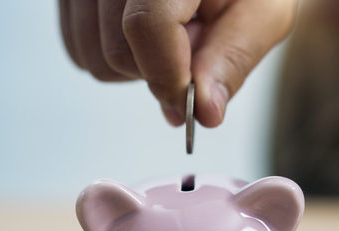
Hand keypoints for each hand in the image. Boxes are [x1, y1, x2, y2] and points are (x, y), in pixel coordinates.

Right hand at [58, 0, 296, 127]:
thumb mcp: (261, 11)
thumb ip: (233, 58)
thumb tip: (205, 112)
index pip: (146, 24)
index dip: (168, 76)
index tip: (190, 101)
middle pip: (115, 52)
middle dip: (157, 69)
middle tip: (193, 42)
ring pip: (90, 57)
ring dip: (134, 65)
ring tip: (171, 33)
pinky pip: (77, 46)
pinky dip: (112, 53)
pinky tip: (144, 30)